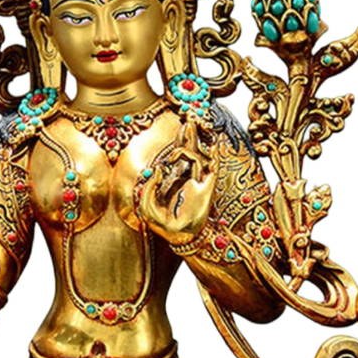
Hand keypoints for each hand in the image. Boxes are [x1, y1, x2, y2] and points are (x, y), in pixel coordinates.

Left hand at [138, 121, 216, 246]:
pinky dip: (210, 155)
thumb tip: (160, 169)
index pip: (177, 157)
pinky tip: (211, 144)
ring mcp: (198, 182)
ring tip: (188, 127)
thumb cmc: (162, 225)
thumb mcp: (146, 205)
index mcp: (173, 180)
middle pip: (190, 151)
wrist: (181, 237)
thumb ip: (150, 186)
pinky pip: (210, 168)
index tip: (179, 127)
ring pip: (198, 156)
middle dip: (189, 136)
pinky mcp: (206, 188)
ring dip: (192, 142)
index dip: (178, 143)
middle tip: (189, 120)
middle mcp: (186, 178)